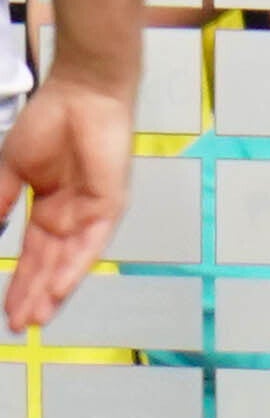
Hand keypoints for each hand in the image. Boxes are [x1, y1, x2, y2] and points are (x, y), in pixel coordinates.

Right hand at [0, 75, 133, 329]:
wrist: (80, 92)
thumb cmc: (50, 121)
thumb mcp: (11, 171)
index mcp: (50, 207)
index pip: (33, 255)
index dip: (20, 282)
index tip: (6, 310)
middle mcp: (73, 213)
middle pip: (51, 264)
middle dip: (33, 295)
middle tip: (17, 326)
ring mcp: (93, 209)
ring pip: (71, 260)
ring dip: (53, 290)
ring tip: (34, 318)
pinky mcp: (111, 201)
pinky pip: (93, 241)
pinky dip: (76, 265)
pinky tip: (60, 288)